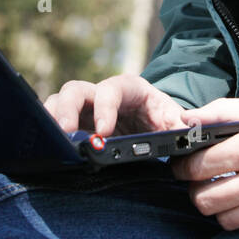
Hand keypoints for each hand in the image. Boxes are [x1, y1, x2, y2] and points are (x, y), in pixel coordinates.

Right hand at [43, 73, 188, 136]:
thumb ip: (185, 126)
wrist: (157, 129)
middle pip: (75, 91)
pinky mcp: (76, 125)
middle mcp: (102, 95)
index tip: (103, 132)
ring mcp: (86, 110)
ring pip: (58, 103)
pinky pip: (54, 122)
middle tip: (66, 135)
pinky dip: (48, 133)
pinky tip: (48, 149)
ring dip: (51, 119)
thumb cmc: (166, 121)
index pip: (111, 90)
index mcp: (129, 89)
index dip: (105, 108)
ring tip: (50, 142)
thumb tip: (190, 125)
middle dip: (67, 110)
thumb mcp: (177, 122)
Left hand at [171, 95, 238, 229]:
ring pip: (224, 220)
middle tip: (199, 181)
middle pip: (204, 201)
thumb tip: (186, 119)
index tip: (182, 164)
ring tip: (223, 191)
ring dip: (218, 206)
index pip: (198, 167)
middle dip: (195, 190)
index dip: (182, 167)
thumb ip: (222, 111)